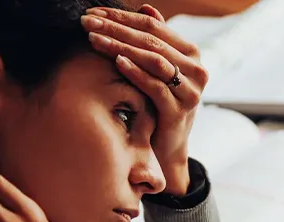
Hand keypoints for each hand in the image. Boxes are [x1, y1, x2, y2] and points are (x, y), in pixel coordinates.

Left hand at [82, 5, 209, 195]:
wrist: (168, 146)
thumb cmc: (160, 103)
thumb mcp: (158, 70)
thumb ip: (155, 41)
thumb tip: (146, 8)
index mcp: (191, 53)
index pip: (154, 26)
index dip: (122, 17)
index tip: (94, 13)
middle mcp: (196, 70)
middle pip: (152, 41)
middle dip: (116, 29)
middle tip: (87, 22)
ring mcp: (190, 91)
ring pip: (154, 61)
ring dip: (121, 47)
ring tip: (94, 40)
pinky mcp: (179, 111)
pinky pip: (156, 87)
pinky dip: (136, 72)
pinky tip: (117, 62)